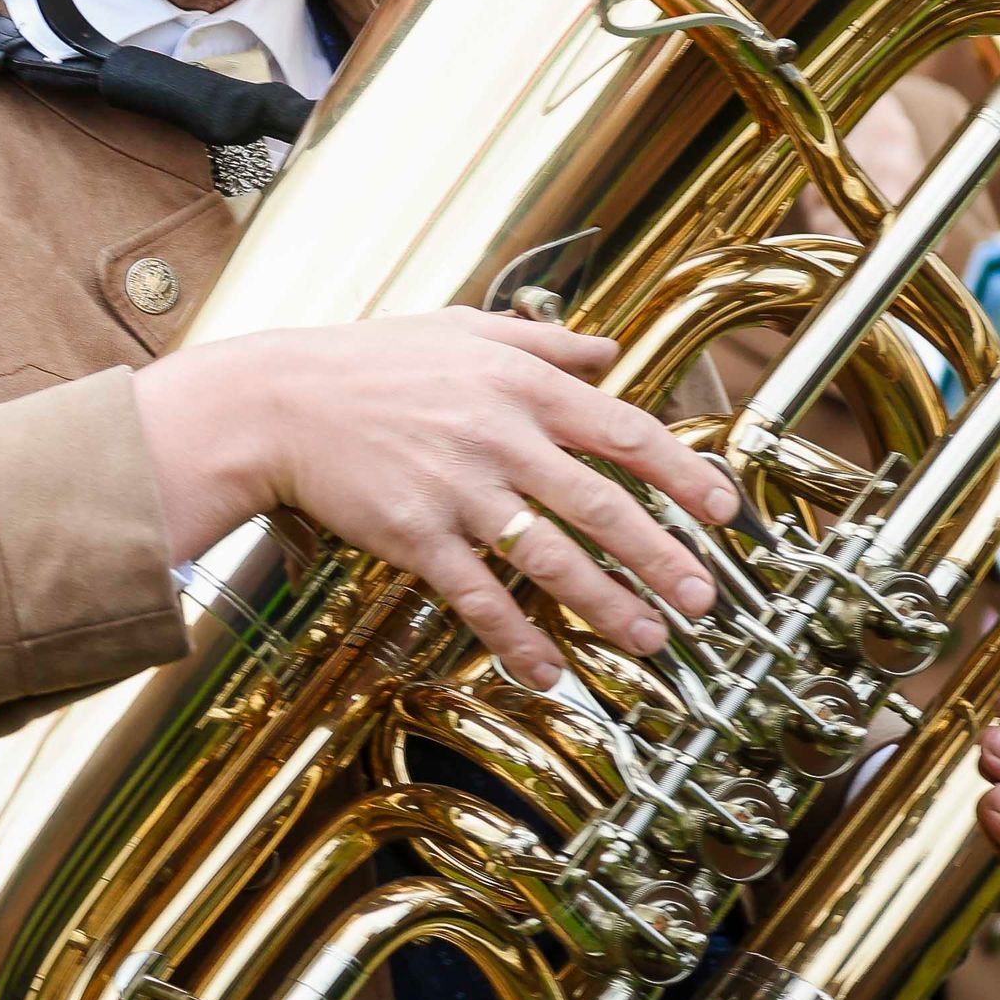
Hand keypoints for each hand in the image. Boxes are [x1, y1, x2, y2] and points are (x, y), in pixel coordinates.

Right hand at [132, 307, 740, 688]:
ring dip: (606, 606)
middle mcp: (497, 436)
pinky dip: (516, 637)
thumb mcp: (461, 328)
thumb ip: (543, 340)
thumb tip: (608, 348)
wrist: (276, 401)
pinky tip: (548, 671)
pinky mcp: (413, 534)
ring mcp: (456, 489)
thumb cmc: (366, 363)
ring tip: (647, 641)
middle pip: (601, 505)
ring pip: (549, 557)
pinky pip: (477, 594)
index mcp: (518, 385)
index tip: (723, 512)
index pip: (623, 432)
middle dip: (661, 557)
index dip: (682, 475)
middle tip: (702, 598)